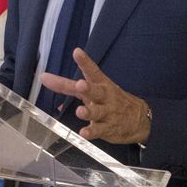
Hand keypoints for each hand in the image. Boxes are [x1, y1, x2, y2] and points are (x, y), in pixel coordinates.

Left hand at [37, 48, 151, 143]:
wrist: (139, 120)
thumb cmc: (111, 101)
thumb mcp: (95, 89)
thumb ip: (69, 86)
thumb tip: (47, 81)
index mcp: (101, 84)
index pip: (93, 71)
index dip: (85, 62)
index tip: (77, 52)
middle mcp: (104, 97)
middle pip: (96, 91)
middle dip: (88, 88)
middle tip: (80, 85)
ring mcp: (107, 113)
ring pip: (97, 112)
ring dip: (88, 112)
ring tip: (80, 111)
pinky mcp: (108, 128)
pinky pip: (99, 130)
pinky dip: (91, 132)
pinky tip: (83, 133)